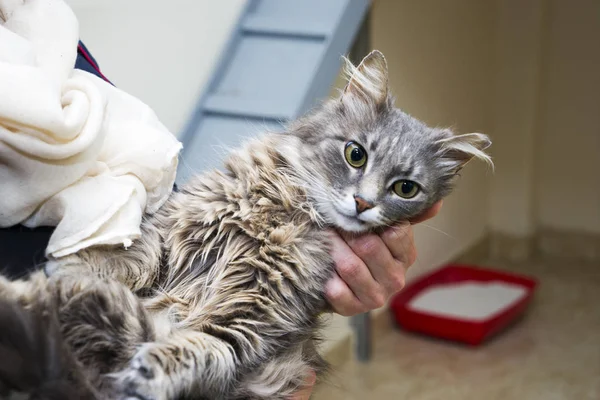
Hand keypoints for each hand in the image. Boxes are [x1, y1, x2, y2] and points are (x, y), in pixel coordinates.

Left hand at [288, 201, 442, 399]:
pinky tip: (324, 267)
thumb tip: (437, 200)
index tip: (357, 210)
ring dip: (333, 248)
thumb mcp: (386, 230)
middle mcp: (395, 279)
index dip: (371, 219)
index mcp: (406, 256)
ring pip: (350, 266)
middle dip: (348, 231)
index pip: (396, 232)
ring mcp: (375, 297)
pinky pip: (336, 290)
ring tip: (325, 236)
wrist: (342, 282)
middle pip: (369, 247)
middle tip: (334, 220)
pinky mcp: (352, 309)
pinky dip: (327, 276)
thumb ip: (405, 214)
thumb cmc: (365, 249)